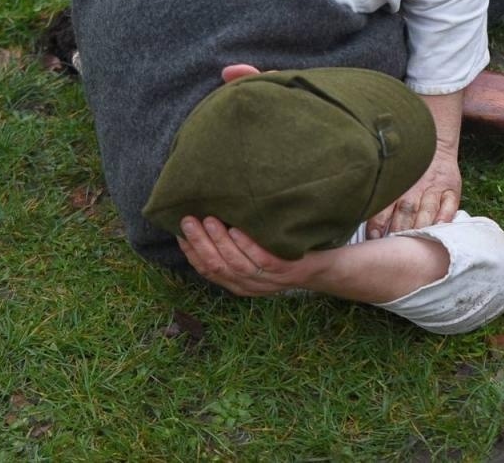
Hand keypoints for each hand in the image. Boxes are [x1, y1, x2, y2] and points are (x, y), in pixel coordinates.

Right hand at [176, 215, 320, 296]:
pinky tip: (238, 229)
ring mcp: (267, 280)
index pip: (207, 270)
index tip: (180, 233)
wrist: (323, 269)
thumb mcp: (255, 256)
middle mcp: (249, 285)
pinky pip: (262, 259)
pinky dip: (247, 245)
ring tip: (210, 220)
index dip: (191, 252)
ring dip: (219, 242)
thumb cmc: (284, 255)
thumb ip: (234, 246)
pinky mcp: (286, 271)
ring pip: (236, 263)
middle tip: (188, 221)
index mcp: (237, 283)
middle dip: (200, 244)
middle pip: (216, 266)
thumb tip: (207, 217)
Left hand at [367, 146, 460, 237]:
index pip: (384, 208)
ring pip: (426, 211)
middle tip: (392, 245)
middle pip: (406, 212)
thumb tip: (360, 217)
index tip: (373, 238)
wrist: (434, 143)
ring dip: (419, 227)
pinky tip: (439, 227)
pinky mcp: (451, 191)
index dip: (378, 224)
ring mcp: (434, 190)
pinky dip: (444, 217)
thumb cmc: (407, 167)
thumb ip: (380, 197)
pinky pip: (449, 206)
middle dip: (399, 230)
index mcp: (395, 186)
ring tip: (413, 241)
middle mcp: (414, 189)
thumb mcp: (390, 175)